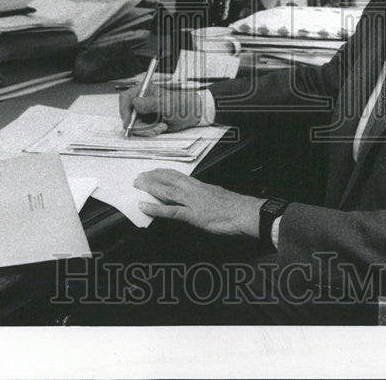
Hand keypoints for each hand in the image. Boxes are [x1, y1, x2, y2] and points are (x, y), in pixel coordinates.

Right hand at [119, 82, 202, 135]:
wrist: (191, 114)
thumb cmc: (181, 104)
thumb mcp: (166, 104)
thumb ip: (150, 103)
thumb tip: (135, 103)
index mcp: (144, 90)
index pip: (125, 98)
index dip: (124, 110)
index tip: (128, 123)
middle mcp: (141, 101)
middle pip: (128, 115)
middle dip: (138, 125)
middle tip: (152, 130)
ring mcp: (143, 112)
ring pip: (135, 125)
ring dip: (146, 130)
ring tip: (162, 127)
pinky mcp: (147, 122)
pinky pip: (142, 130)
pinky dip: (150, 132)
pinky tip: (161, 128)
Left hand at [134, 169, 262, 236]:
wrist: (247, 214)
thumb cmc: (238, 209)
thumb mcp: (220, 199)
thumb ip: (209, 199)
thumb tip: (203, 202)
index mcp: (202, 187)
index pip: (180, 176)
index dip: (165, 173)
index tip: (155, 171)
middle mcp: (195, 190)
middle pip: (170, 180)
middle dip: (154, 177)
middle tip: (140, 176)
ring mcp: (193, 202)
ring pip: (167, 191)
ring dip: (150, 187)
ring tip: (137, 185)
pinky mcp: (193, 215)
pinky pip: (170, 211)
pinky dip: (155, 208)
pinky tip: (144, 206)